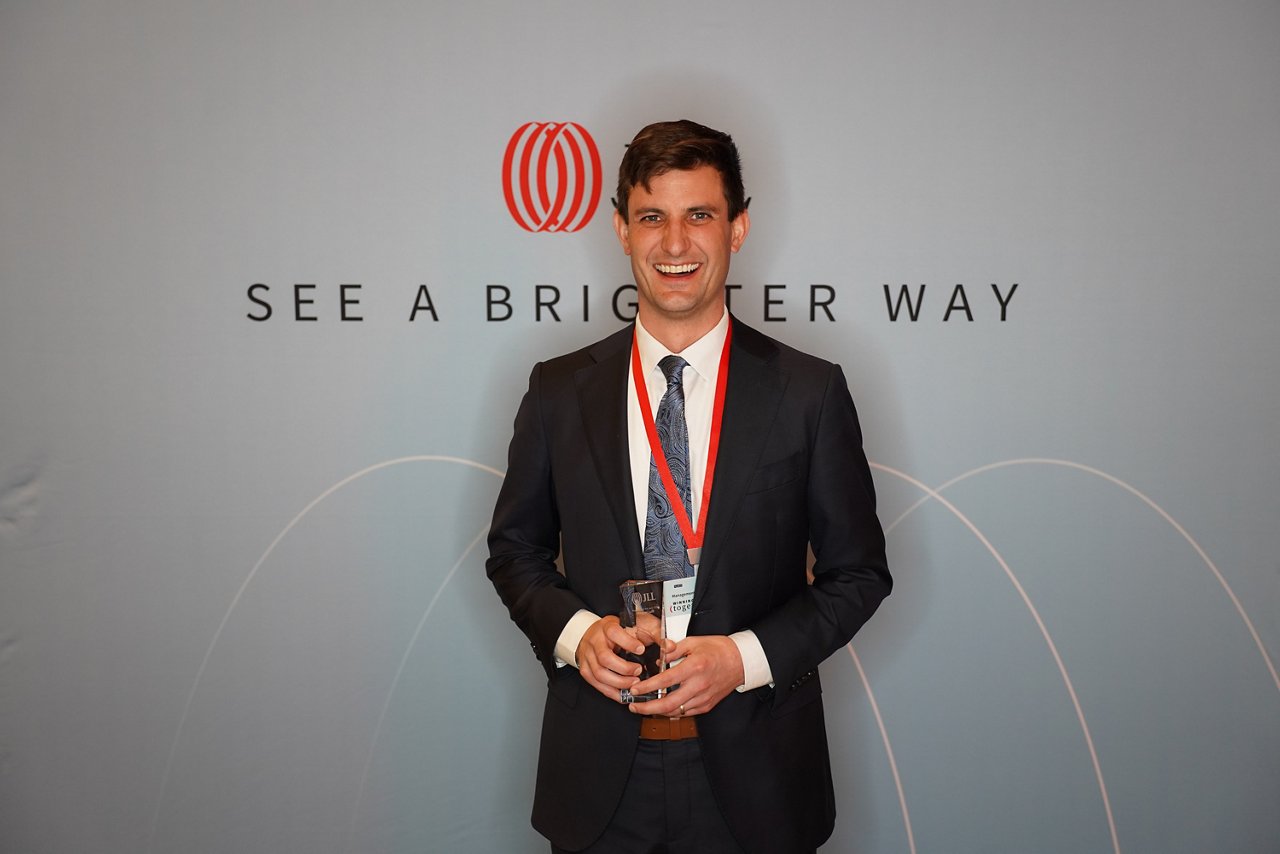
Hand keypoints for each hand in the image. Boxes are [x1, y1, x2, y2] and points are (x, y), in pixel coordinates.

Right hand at [575, 615, 653, 701]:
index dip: (628, 643)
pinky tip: (624, 694)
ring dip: (619, 682)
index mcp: (607, 627)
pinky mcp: (586, 670)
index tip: (641, 649)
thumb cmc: (621, 629)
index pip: (614, 632)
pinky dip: (612, 692)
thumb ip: (656, 634)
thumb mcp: (638, 625)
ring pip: (600, 674)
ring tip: (634, 684)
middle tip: (639, 671)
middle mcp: (595, 641)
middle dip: (624, 668)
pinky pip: (597, 684)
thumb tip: (670, 647)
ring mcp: (588, 656)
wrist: (597, 633)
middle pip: (605, 658)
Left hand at [626, 635, 744, 717]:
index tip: (635, 690)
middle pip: (668, 704)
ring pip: (676, 711)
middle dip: (647, 707)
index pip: (665, 681)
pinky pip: (686, 712)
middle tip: (633, 706)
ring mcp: (704, 697)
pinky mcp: (707, 705)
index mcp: (694, 667)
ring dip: (658, 711)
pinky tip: (662, 707)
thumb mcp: (693, 642)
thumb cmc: (718, 649)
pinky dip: (672, 711)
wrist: (741, 661)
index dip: (647, 687)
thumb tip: (657, 660)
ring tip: (644, 707)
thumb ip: (673, 650)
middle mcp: (699, 685)